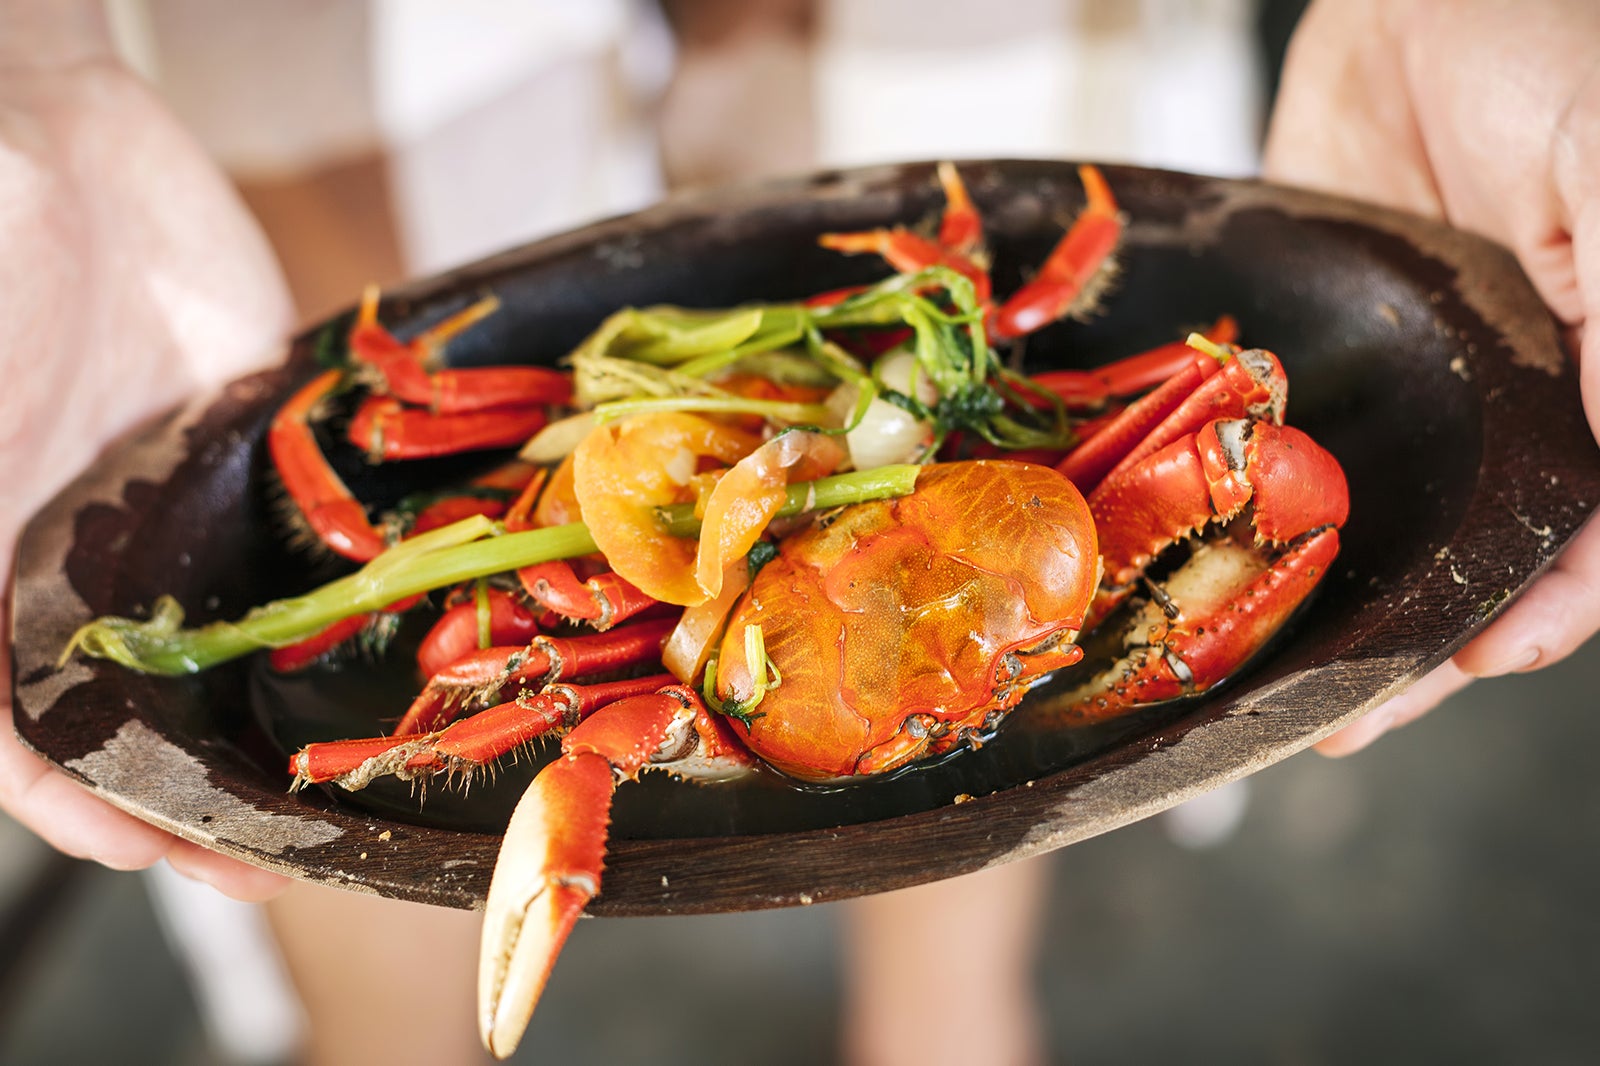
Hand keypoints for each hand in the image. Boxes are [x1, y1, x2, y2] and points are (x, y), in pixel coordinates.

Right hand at [1, 2, 293, 896]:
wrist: (59, 145)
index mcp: (2, 579)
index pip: (23, 738)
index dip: (82, 808)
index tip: (154, 853)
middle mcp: (85, 569)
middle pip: (137, 719)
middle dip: (198, 796)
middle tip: (280, 854)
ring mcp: (173, 524)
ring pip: (222, 658)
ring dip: (269, 729)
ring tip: (340, 789)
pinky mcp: (251, 467)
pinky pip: (296, 560)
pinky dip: (329, 617)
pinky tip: (384, 657)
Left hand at [1264, 0, 1599, 753]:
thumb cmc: (1556, 42)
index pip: (1597, 525)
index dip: (1554, 601)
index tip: (1483, 656)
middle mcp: (1526, 395)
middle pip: (1492, 550)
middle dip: (1426, 642)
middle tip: (1346, 719)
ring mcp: (1428, 384)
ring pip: (1398, 526)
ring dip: (1347, 609)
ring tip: (1282, 688)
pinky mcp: (1338, 356)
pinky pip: (1311, 455)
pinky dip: (1280, 522)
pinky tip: (1230, 570)